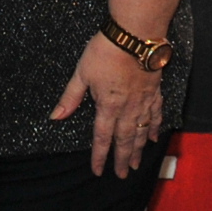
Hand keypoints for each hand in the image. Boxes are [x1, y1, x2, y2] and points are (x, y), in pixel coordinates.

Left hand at [50, 33, 164, 176]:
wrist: (135, 35)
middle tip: (123, 175)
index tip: (98, 171)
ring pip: (141, 131)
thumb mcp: (81, 73)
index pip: (102, 138)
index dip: (99, 156)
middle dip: (123, 159)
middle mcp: (127, 108)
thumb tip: (55, 117)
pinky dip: (154, 128)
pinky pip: (156, 115)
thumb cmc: (106, 51)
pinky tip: (153, 137)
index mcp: (107, 106)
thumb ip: (70, 97)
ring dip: (139, 149)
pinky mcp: (154, 91)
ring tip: (138, 163)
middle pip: (124, 140)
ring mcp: (143, 101)